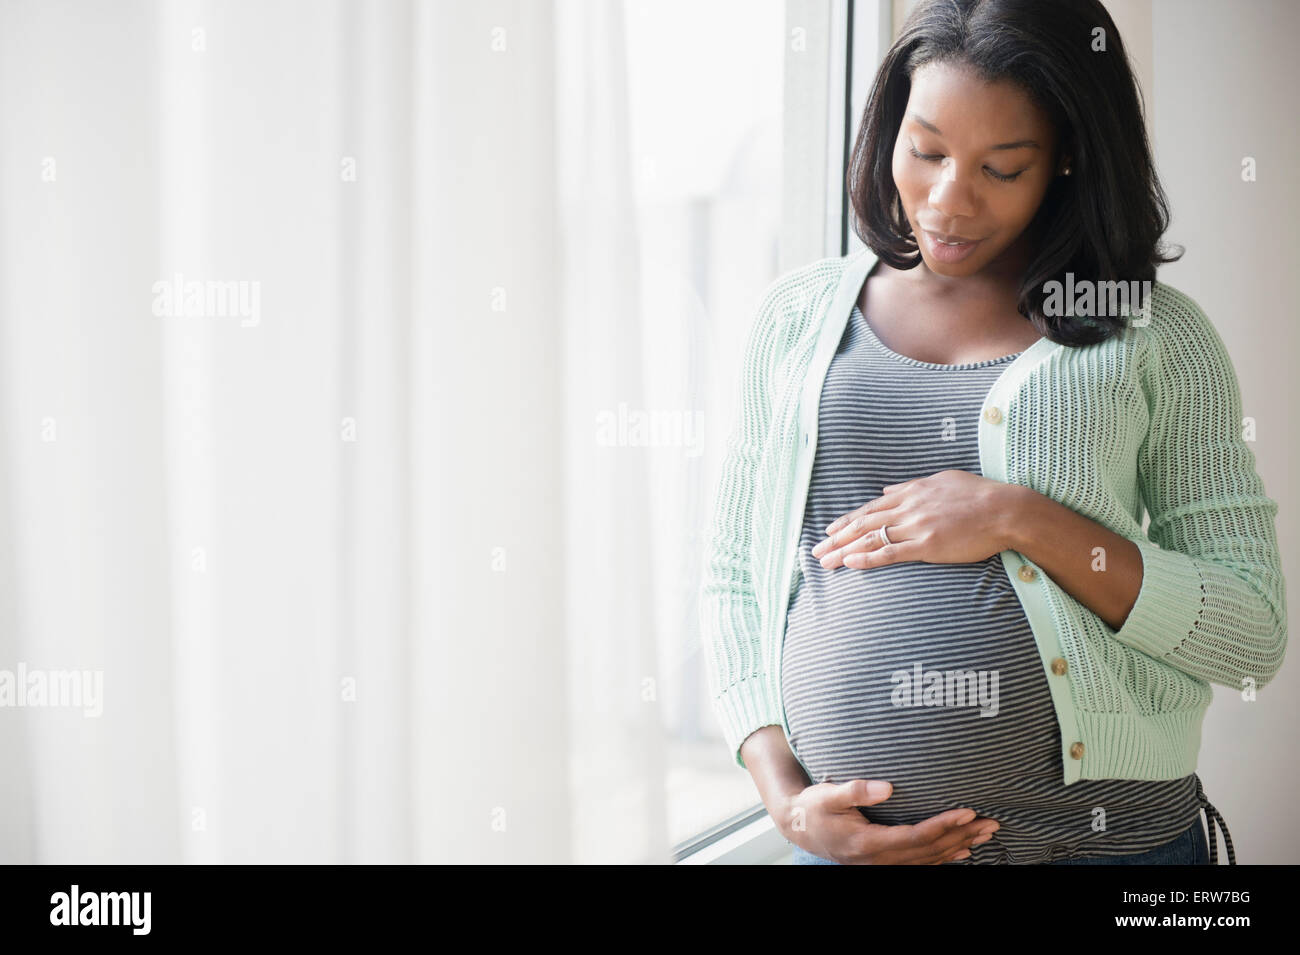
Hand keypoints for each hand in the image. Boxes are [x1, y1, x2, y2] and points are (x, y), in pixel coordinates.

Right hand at [779, 779, 1000, 864]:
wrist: (798, 827)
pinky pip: (921, 863)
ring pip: (929, 860)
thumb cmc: (812, 808)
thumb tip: (887, 787)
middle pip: (930, 850)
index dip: (944, 825)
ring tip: (986, 835)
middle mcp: (879, 859)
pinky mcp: (883, 861)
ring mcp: (882, 864)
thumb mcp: (827, 795)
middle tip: (992, 823)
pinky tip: (962, 852)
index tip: (967, 811)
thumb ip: (855, 790)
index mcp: (868, 842)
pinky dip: (944, 858)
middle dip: (962, 836)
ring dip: (960, 846)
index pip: (916, 836)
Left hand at [811, 470, 1020, 568]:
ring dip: (844, 550)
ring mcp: (916, 526)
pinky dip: (867, 558)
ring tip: (825, 562)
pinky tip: (851, 563)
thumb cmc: (979, 495)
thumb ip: (911, 485)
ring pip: (871, 538)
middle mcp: (908, 507)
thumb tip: (887, 489)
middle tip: (816, 550)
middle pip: (863, 523)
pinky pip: (890, 552)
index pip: (871, 507)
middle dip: (836, 538)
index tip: (830, 530)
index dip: (848, 520)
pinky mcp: (927, 545)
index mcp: (911, 491)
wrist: (1005, 509)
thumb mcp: (942, 480)